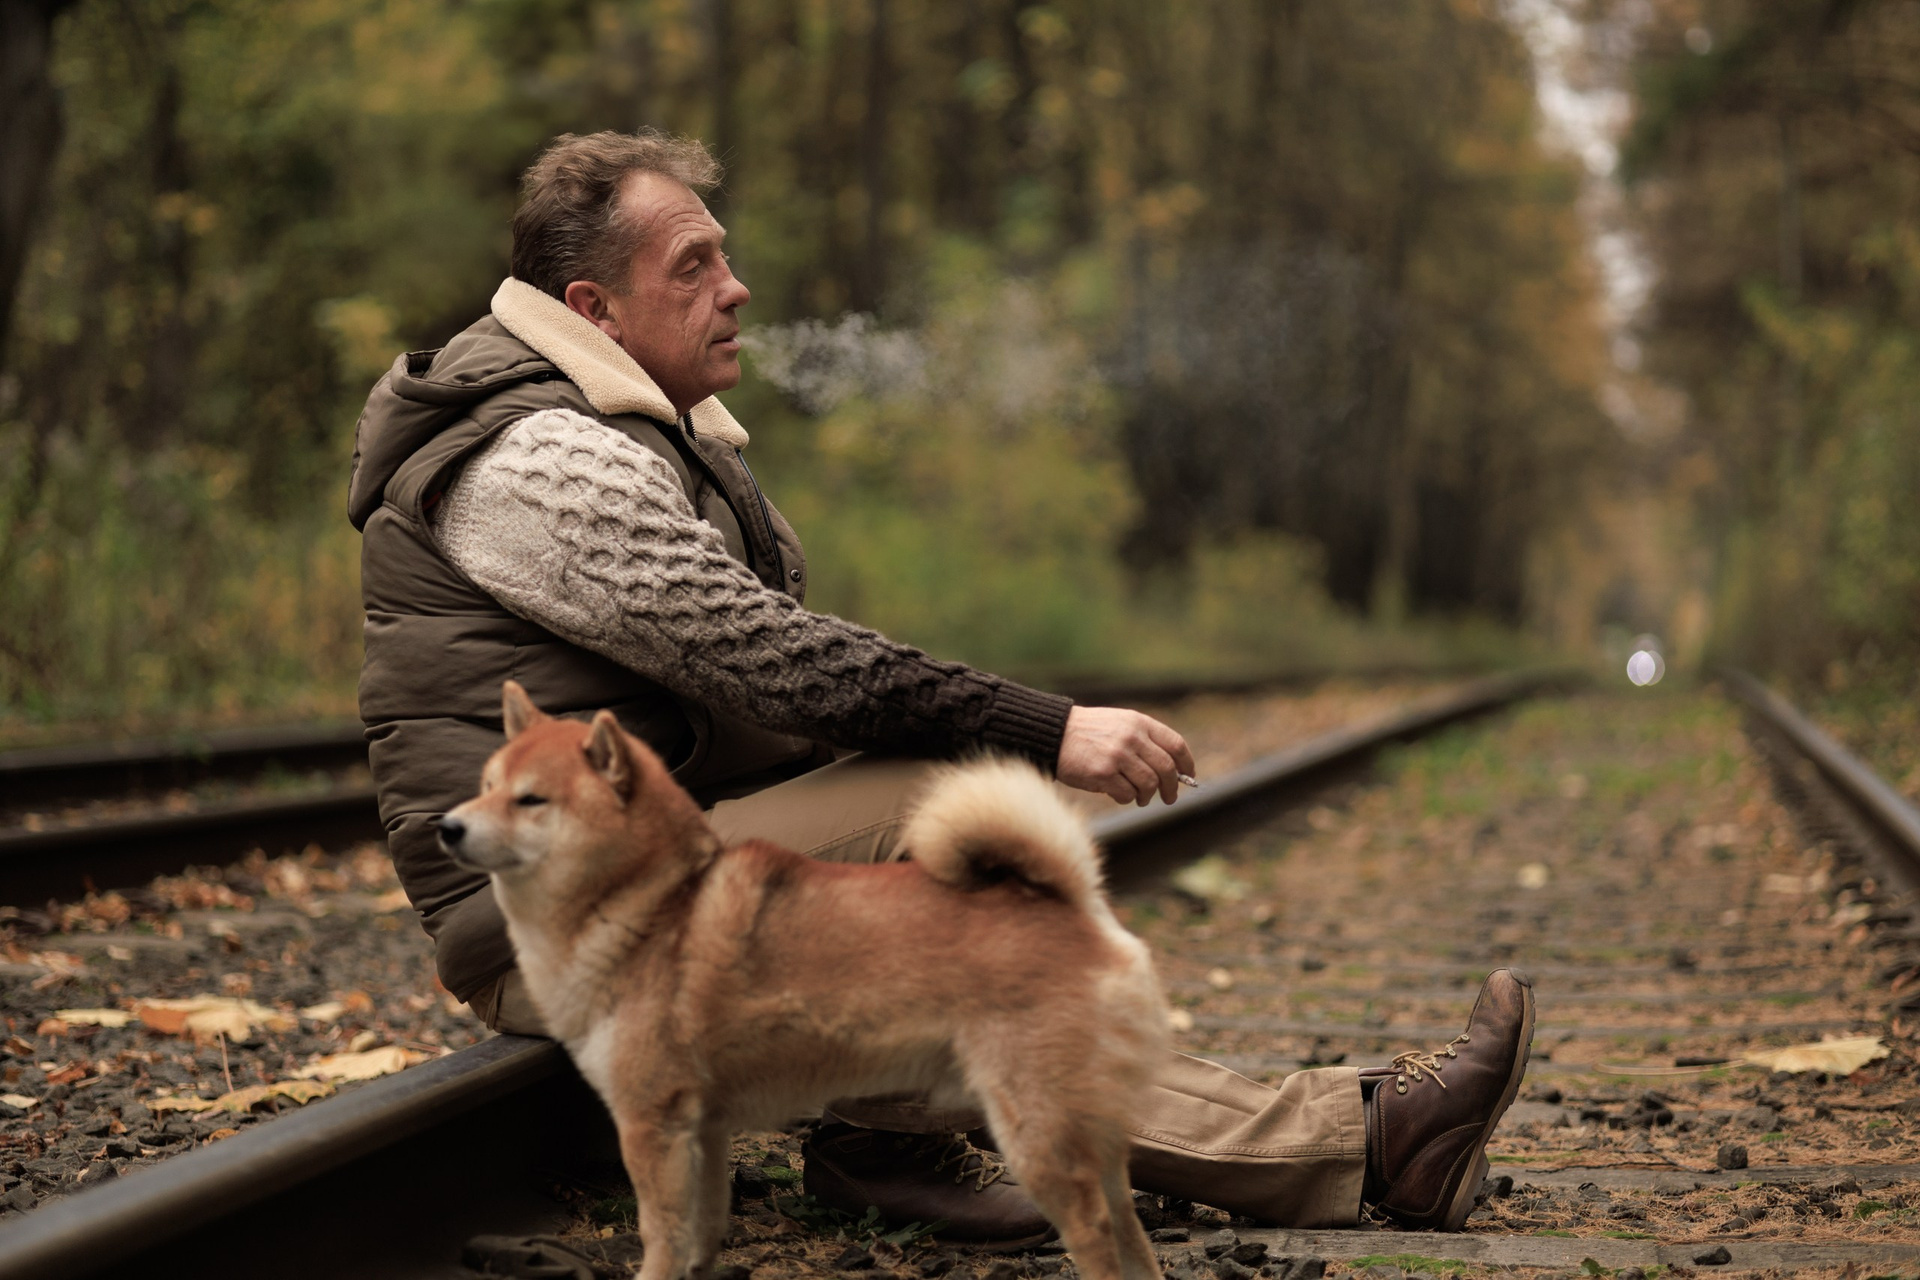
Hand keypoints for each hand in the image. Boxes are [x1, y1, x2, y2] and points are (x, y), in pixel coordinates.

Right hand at [1056, 706, 1196, 806]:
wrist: (1055, 733)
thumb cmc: (1089, 732)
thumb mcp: (1120, 724)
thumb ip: (1144, 741)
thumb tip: (1172, 772)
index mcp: (1139, 723)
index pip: (1175, 745)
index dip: (1186, 763)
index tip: (1188, 776)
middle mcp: (1131, 737)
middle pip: (1166, 768)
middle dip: (1171, 787)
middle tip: (1169, 797)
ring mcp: (1117, 756)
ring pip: (1149, 784)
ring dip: (1147, 796)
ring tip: (1141, 798)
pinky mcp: (1103, 773)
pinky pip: (1127, 794)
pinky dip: (1127, 798)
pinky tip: (1119, 794)